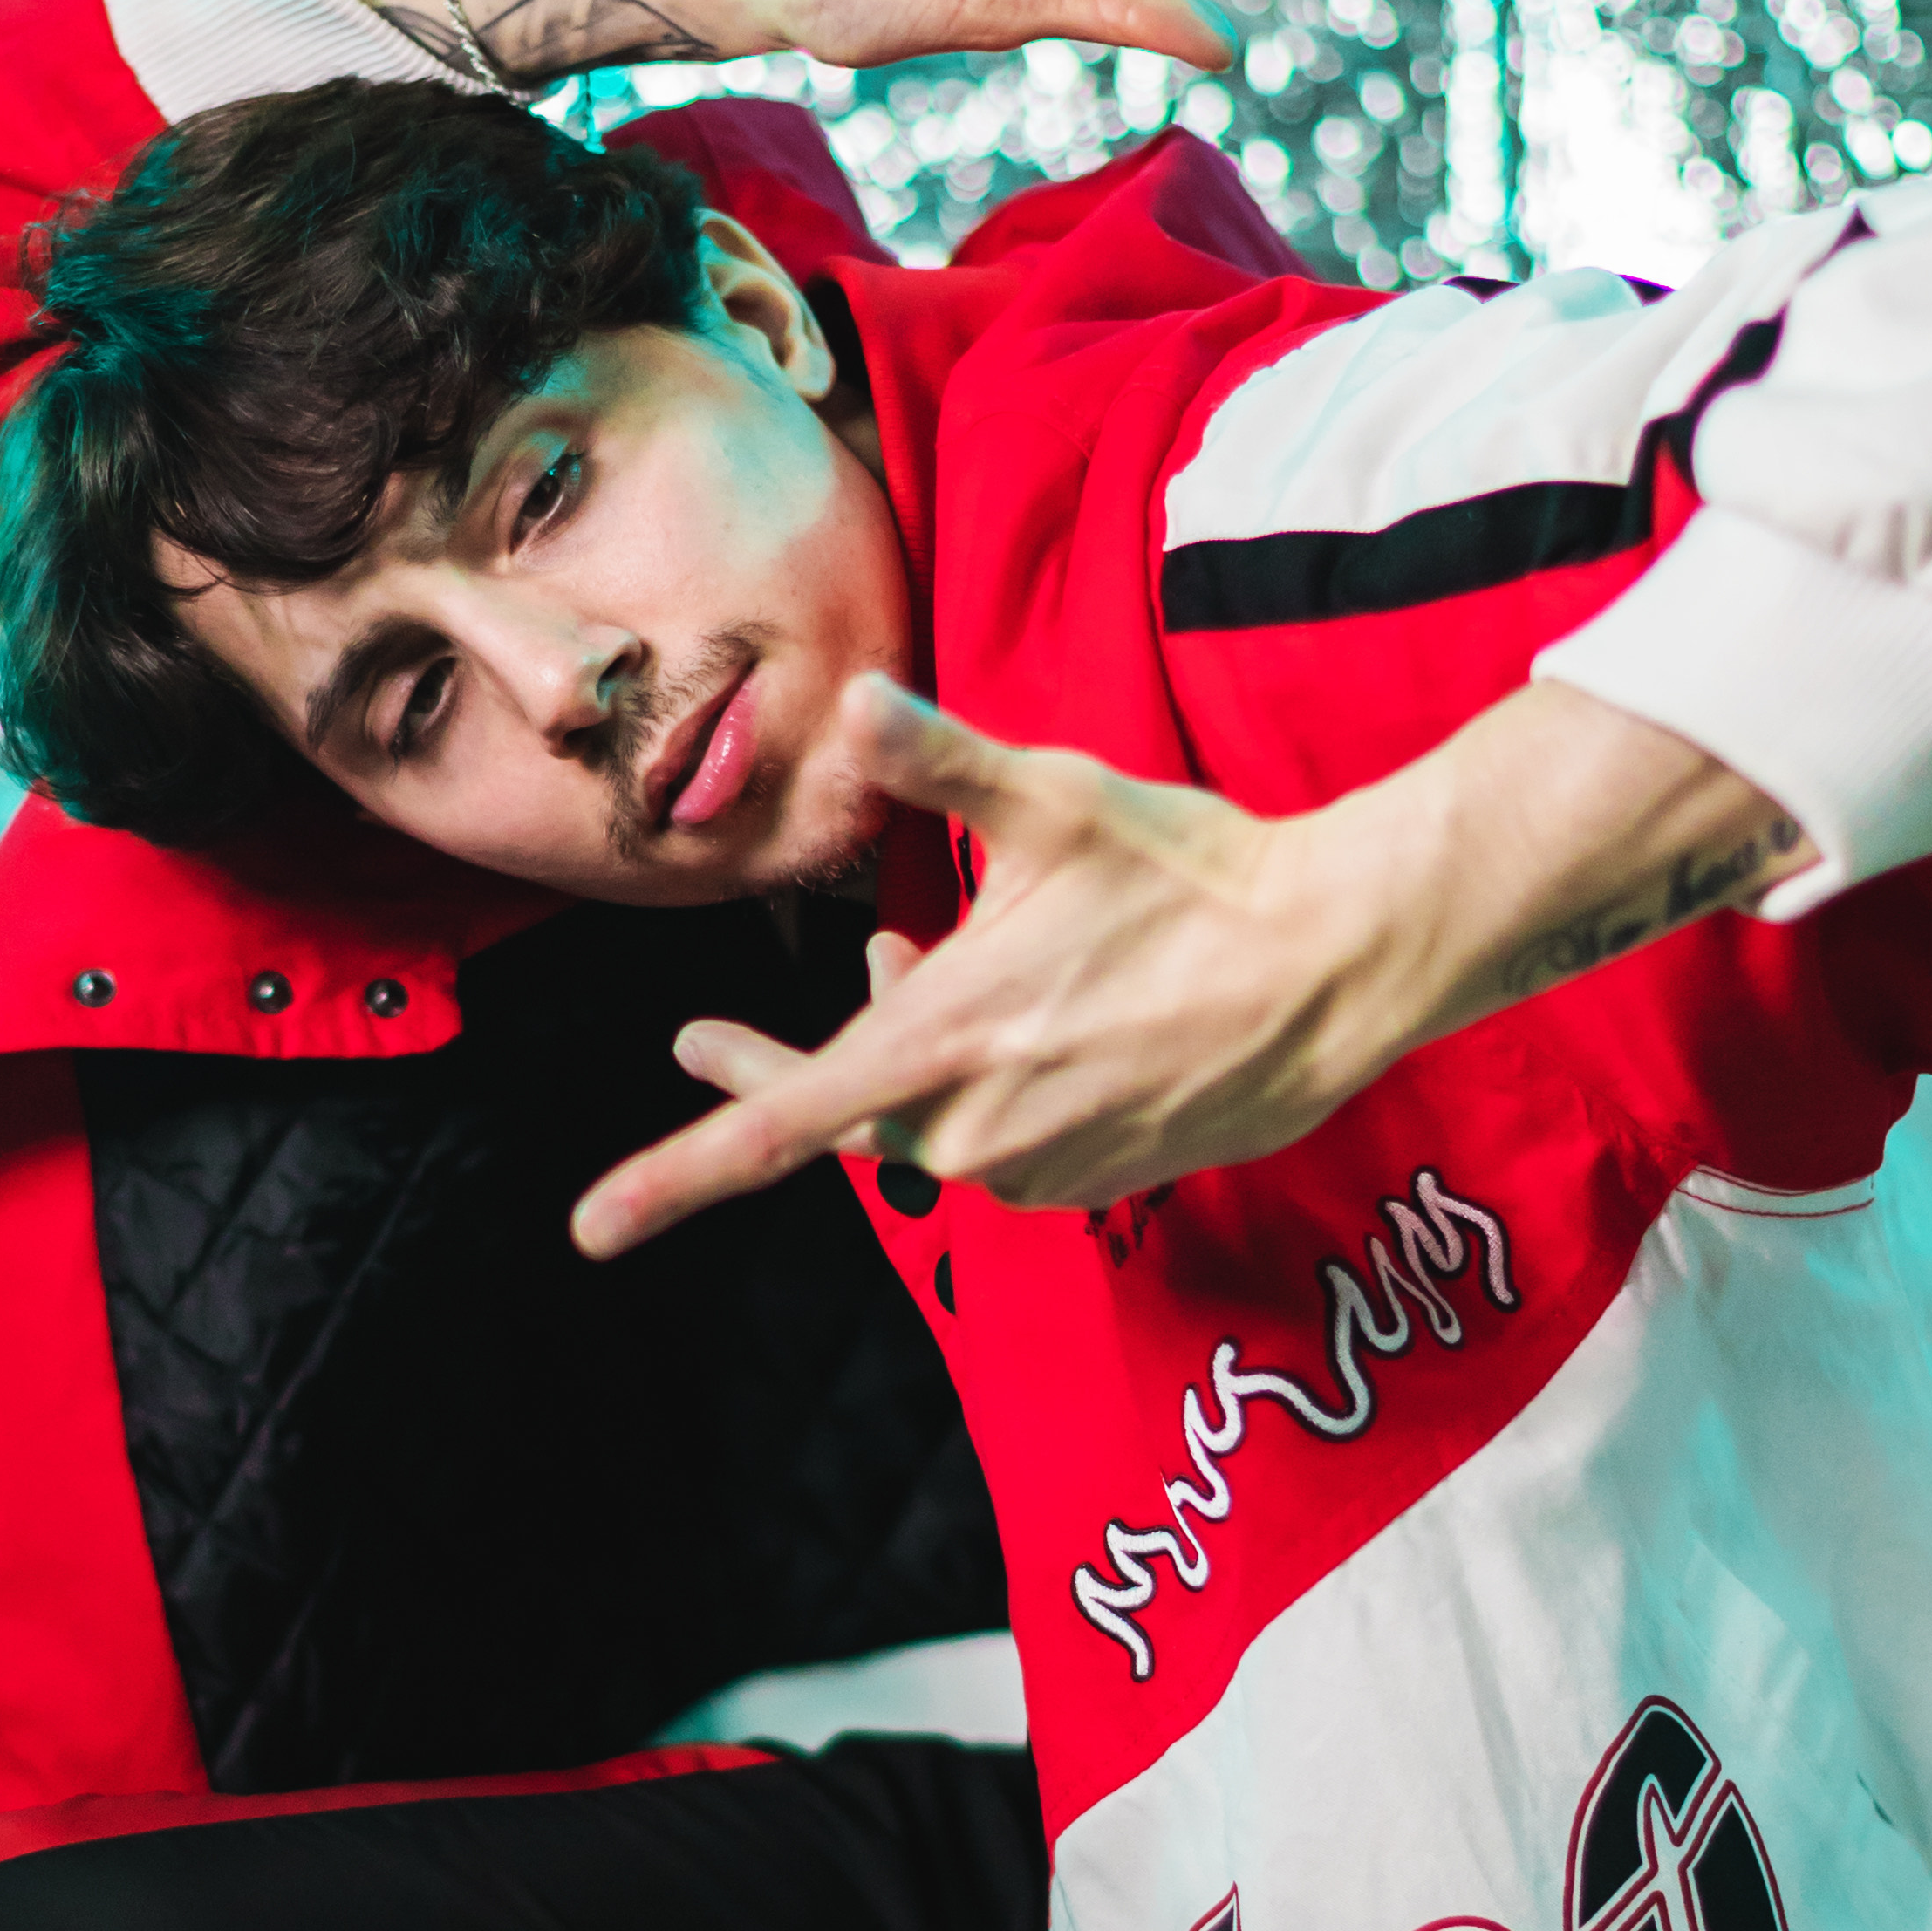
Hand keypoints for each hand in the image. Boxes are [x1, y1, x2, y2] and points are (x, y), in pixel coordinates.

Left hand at [565, 678, 1809, 1258]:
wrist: (1340, 959)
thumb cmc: (1196, 874)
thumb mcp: (1059, 802)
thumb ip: (941, 764)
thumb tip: (850, 700)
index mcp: (946, 1041)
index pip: (782, 1127)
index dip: (675, 1177)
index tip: (591, 1230)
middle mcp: (984, 1123)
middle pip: (844, 1117)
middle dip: (784, 1069)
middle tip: (706, 1040)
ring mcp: (1046, 1160)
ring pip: (928, 1124)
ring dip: (903, 1055)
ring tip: (910, 959)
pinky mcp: (1102, 1175)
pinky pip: (1002, 1140)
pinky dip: (980, 1085)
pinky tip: (1018, 1016)